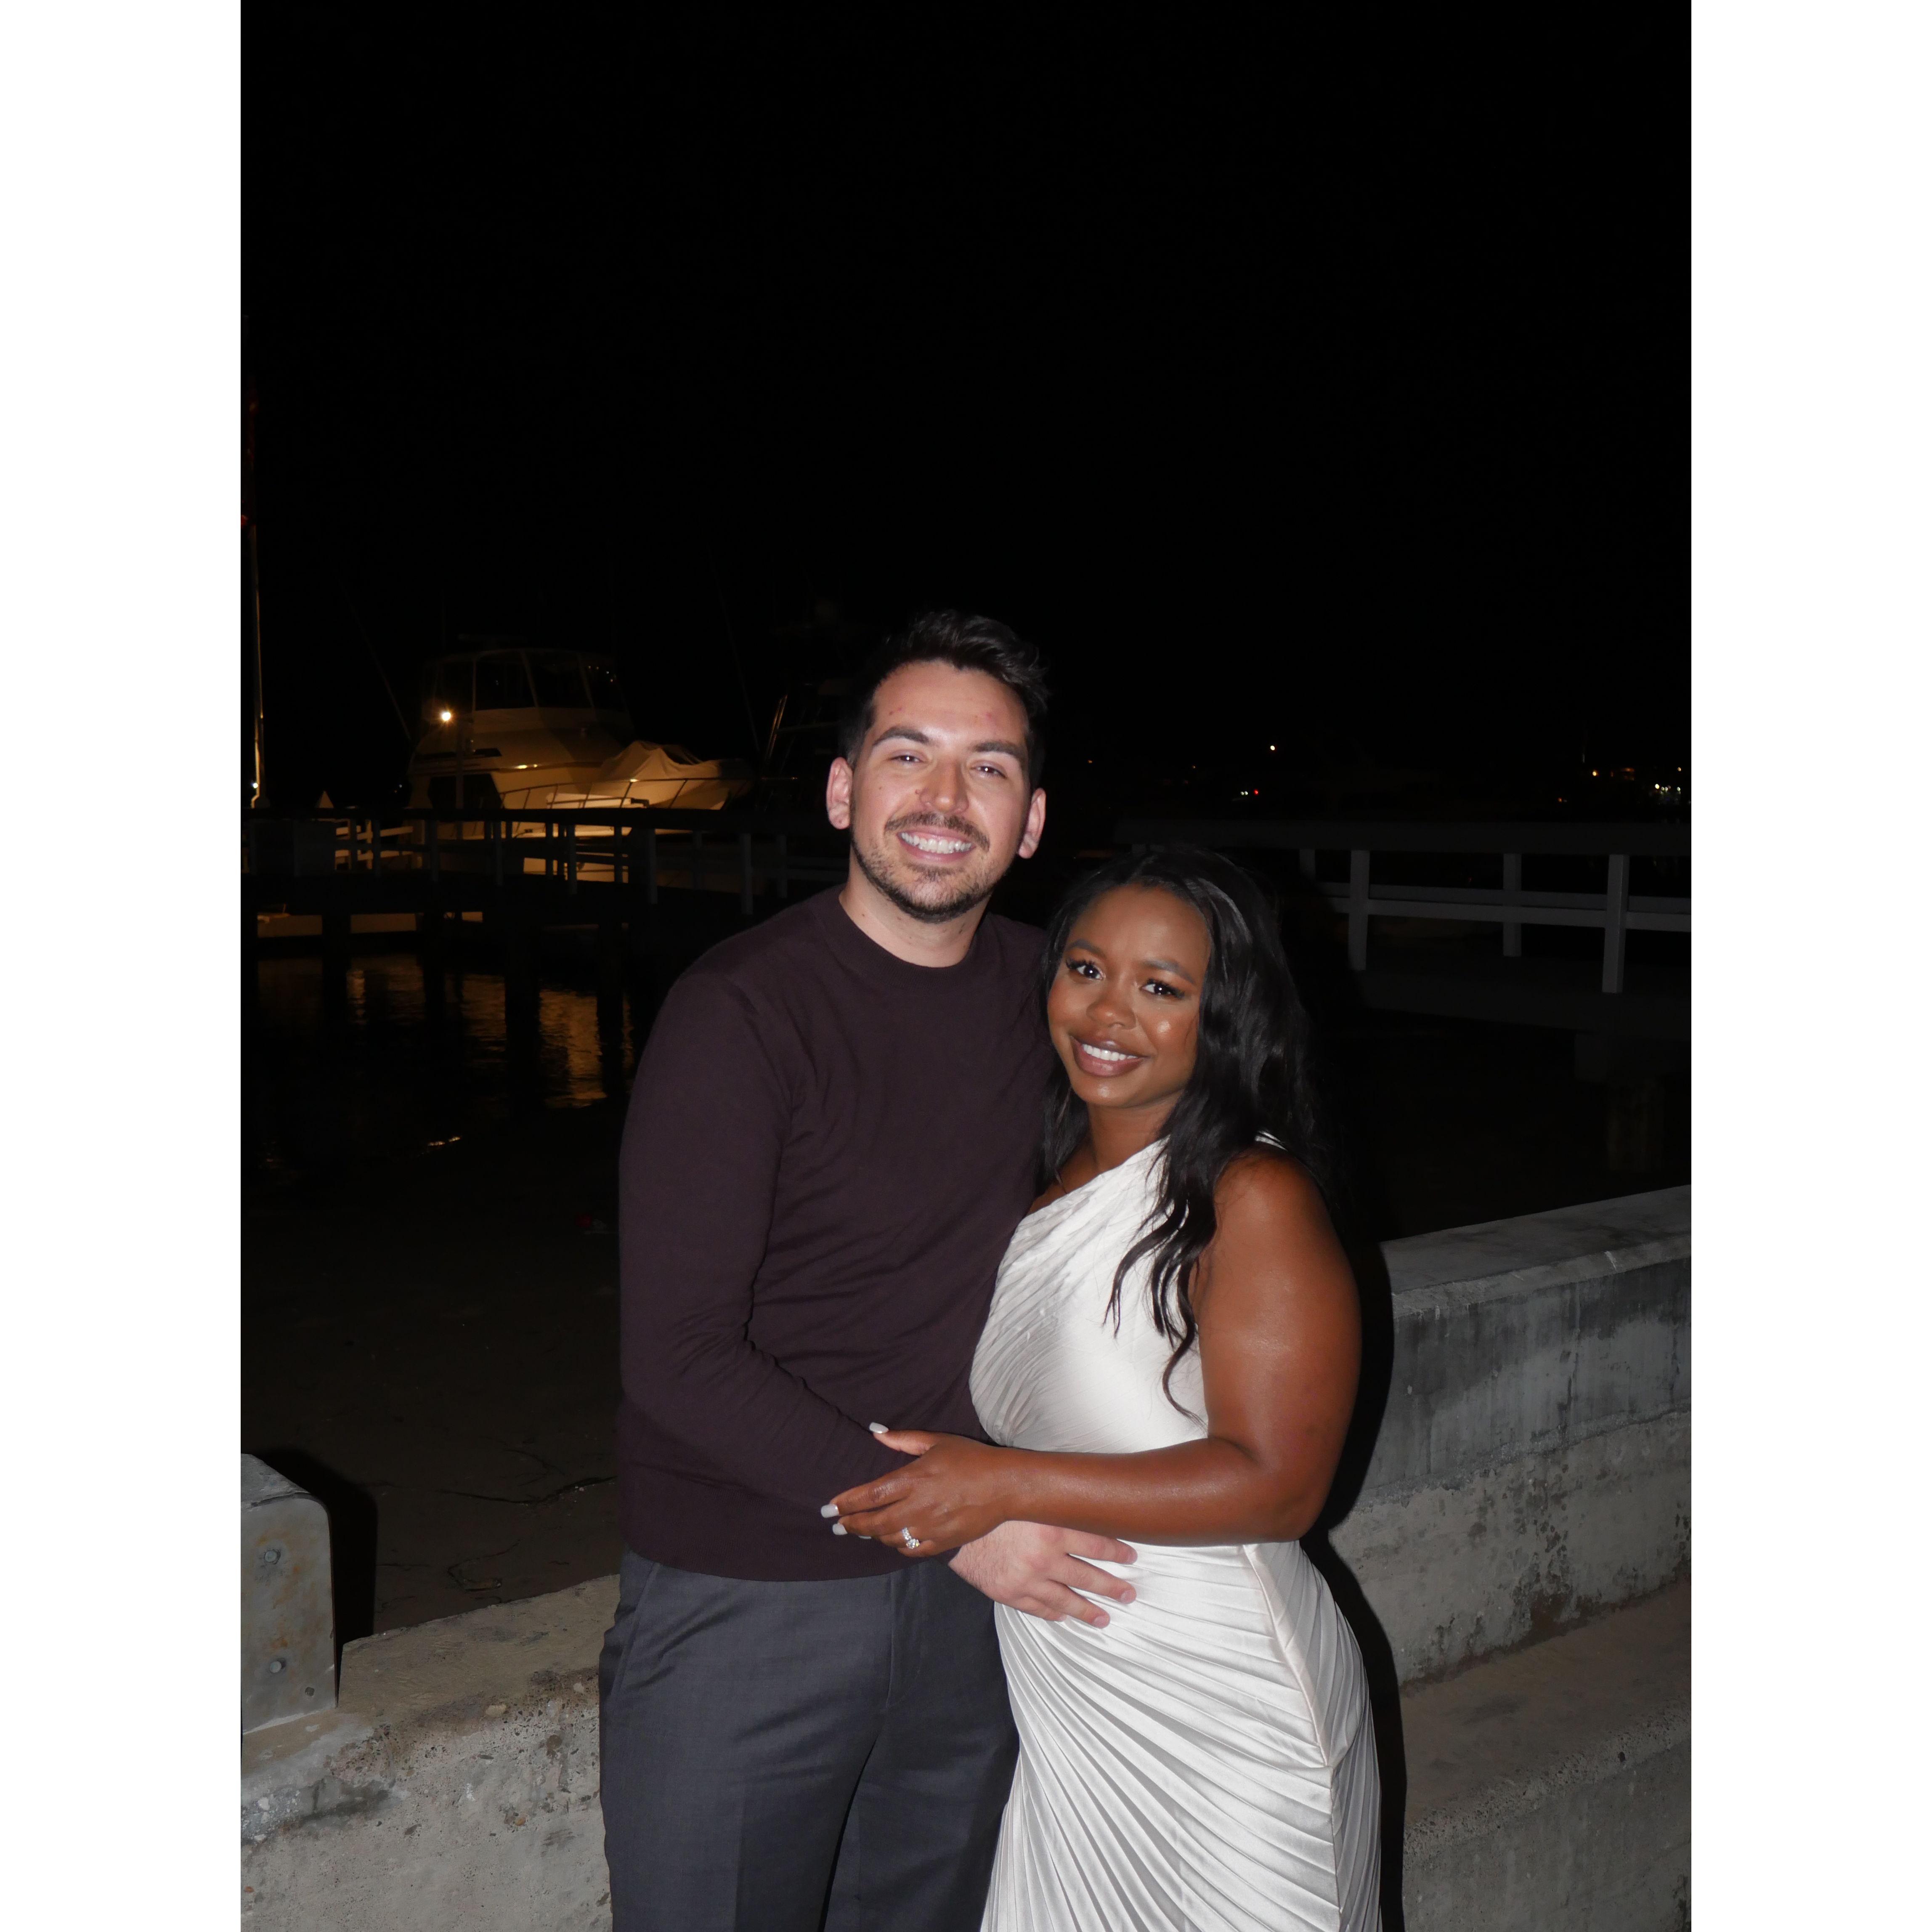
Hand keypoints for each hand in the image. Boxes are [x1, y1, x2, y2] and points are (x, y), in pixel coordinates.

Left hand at [828, 1430, 1017, 1554]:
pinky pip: (912, 1550)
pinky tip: (892, 1541)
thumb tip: (876, 1433)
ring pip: (890, 1538)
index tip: (829, 1508)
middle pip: (874, 1522)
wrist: (1005, 1486)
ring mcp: (929, 1527)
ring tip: (860, 1530)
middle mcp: (917, 1507)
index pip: (870, 1495)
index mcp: (913, 1479)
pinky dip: (897, 1546)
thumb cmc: (971, 1458)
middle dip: (851, 1524)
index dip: (846, 1503)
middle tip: (836, 1525)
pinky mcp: (942, 1542)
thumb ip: (903, 1440)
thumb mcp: (937, 1441)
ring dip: (872, 1535)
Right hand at [950, 1520, 1138, 1628]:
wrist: (952, 1525)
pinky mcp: (1011, 1594)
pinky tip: (1064, 1618)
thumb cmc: (992, 1506)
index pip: (1097, 1543)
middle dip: (1113, 1587)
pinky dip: (1054, 1615)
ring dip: (1089, 1610)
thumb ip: (1054, 1505)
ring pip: (1067, 1600)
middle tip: (1129, 1594)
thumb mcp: (1026, 1498)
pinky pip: (1039, 1609)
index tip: (1132, 1557)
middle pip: (1089, 1576)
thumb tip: (1083, 1504)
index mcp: (1052, 1527)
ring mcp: (1028, 1580)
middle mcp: (1045, 1557)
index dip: (1118, 1551)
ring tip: (1105, 1617)